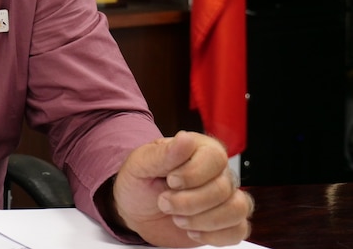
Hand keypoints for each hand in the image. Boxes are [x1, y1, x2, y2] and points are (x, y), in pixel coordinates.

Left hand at [112, 131, 253, 246]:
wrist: (134, 210)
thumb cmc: (139, 182)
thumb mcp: (141, 164)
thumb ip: (164, 154)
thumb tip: (185, 138)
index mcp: (199, 149)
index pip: (215, 157)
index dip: (194, 173)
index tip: (170, 181)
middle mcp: (217, 171)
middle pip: (223, 188)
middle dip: (189, 202)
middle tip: (164, 203)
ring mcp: (225, 197)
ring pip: (236, 209)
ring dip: (203, 220)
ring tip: (177, 219)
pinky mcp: (226, 222)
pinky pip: (238, 230)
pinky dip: (214, 235)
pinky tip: (192, 231)